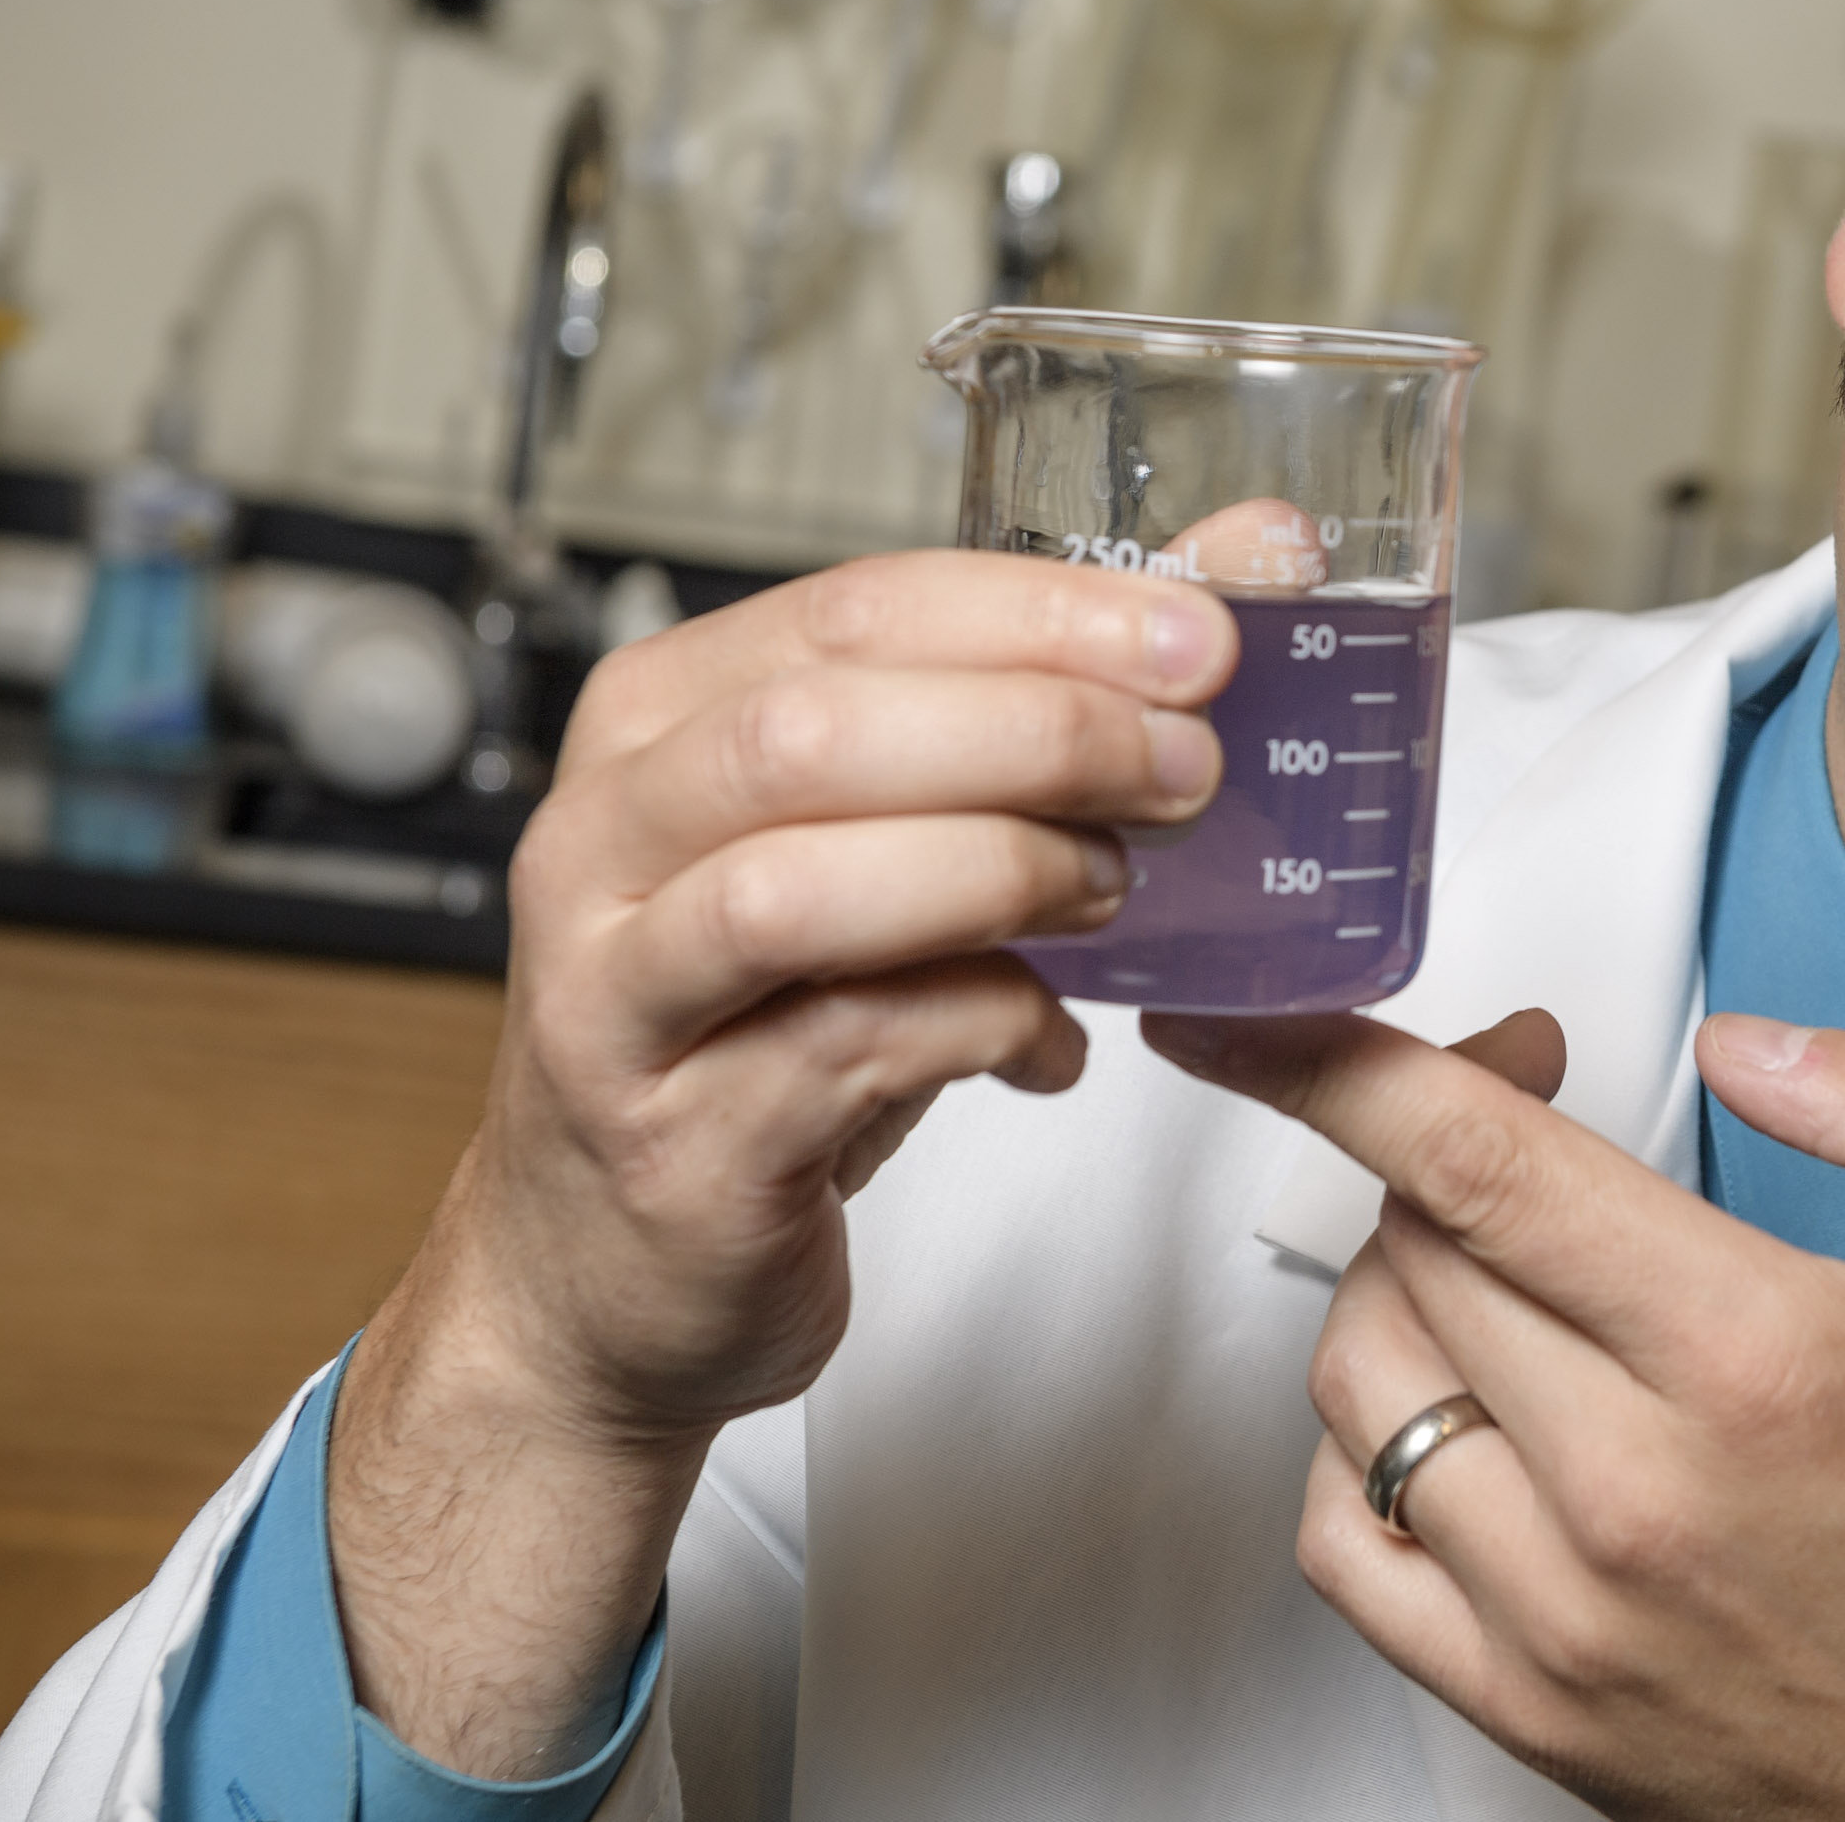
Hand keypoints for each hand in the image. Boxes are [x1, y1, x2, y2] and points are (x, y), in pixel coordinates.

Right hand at [332, 551, 1232, 1773]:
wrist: (607, 1275)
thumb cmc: (755, 1029)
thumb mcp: (879, 842)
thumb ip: (1035, 708)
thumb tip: (1238, 568)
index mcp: (660, 724)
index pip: (855, 611)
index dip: (1042, 613)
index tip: (1200, 638)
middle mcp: (606, 841)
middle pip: (817, 730)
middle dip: (1037, 732)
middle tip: (1186, 769)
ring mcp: (618, 996)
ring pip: (798, 890)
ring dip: (997, 873)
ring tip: (1110, 893)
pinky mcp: (674, 1140)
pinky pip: (845, 1048)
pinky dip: (984, 1025)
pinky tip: (1047, 1039)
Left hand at [1147, 1007, 1844, 1821]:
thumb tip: (1750, 1045)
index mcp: (1756, 1358)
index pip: (1473, 1165)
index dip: (1335, 1060)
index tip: (1258, 1009)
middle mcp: (1634, 1490)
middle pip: (1411, 1249)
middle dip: (1438, 1141)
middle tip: (1528, 1106)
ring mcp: (1564, 1614)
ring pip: (1359, 1383)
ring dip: (1400, 1281)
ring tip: (1504, 1254)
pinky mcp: (1533, 1708)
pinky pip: (1348, 1548)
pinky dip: (1361, 1449)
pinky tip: (1452, 1409)